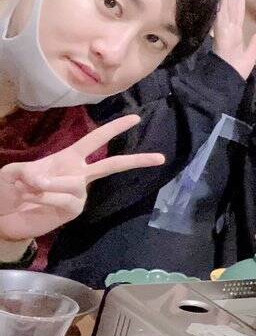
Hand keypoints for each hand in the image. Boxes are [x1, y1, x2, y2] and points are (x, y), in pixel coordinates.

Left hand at [0, 114, 165, 241]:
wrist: (4, 216)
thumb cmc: (8, 191)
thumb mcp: (11, 172)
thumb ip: (27, 170)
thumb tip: (45, 178)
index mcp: (68, 158)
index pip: (95, 140)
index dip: (114, 128)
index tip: (136, 118)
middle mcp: (78, 174)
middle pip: (112, 165)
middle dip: (136, 160)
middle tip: (161, 158)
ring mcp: (79, 194)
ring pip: (75, 182)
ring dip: (49, 184)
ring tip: (30, 188)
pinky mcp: (74, 210)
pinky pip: (66, 197)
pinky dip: (46, 196)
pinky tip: (35, 199)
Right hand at [212, 0, 255, 79]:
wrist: (228, 79)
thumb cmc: (236, 70)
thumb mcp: (250, 55)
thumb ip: (255, 45)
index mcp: (235, 33)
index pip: (238, 11)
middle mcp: (228, 29)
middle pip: (231, 5)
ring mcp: (224, 30)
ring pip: (226, 6)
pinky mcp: (222, 33)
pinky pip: (222, 16)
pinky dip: (221, 4)